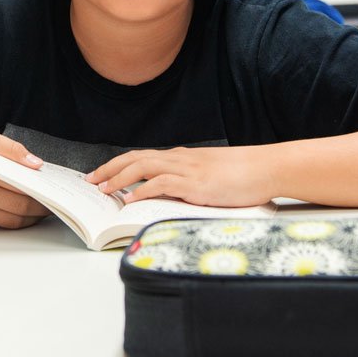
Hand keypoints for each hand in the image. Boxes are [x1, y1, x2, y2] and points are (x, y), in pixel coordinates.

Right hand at [0, 130, 50, 227]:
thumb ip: (8, 148)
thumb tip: (36, 163)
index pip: (19, 182)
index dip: (41, 187)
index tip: (54, 186)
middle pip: (19, 205)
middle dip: (41, 206)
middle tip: (55, 202)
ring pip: (12, 220)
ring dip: (31, 217)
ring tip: (44, 209)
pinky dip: (16, 221)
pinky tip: (24, 213)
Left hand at [85, 146, 273, 207]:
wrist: (268, 168)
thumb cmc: (244, 175)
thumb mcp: (211, 176)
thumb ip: (191, 182)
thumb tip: (173, 197)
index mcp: (182, 158)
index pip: (142, 157)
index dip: (118, 165)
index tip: (101, 175)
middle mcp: (179, 159)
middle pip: (134, 158)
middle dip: (108, 169)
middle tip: (90, 181)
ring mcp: (186, 170)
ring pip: (142, 167)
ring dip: (118, 178)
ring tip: (102, 190)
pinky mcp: (195, 184)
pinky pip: (161, 184)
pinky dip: (142, 190)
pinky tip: (130, 199)